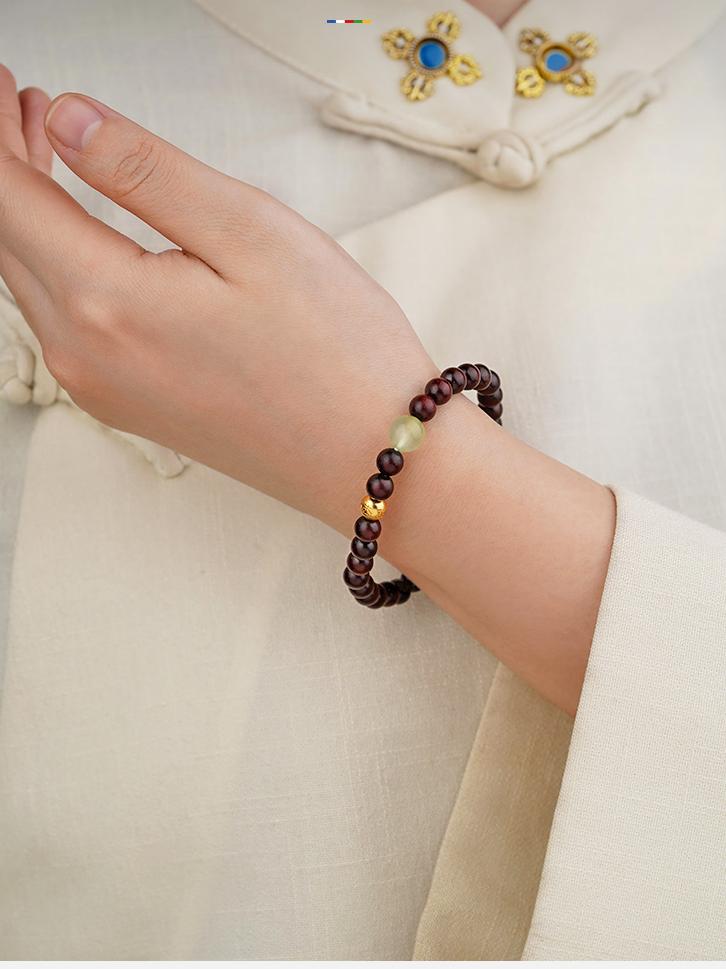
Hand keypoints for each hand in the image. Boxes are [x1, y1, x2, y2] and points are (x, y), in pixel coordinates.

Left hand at [0, 65, 614, 713]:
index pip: (7, 195)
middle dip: (6, 164)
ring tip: (45, 150)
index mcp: (107, 303)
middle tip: (16, 102)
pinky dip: (56, 261)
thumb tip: (67, 122)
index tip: (2, 83)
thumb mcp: (251, 232)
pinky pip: (61, 319)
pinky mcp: (128, 404)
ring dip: (29, 211)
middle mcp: (84, 356)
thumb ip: (146, 172)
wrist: (376, 459)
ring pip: (29, 280)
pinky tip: (85, 234)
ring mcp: (101, 390)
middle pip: (7, 240)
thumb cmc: (336, 356)